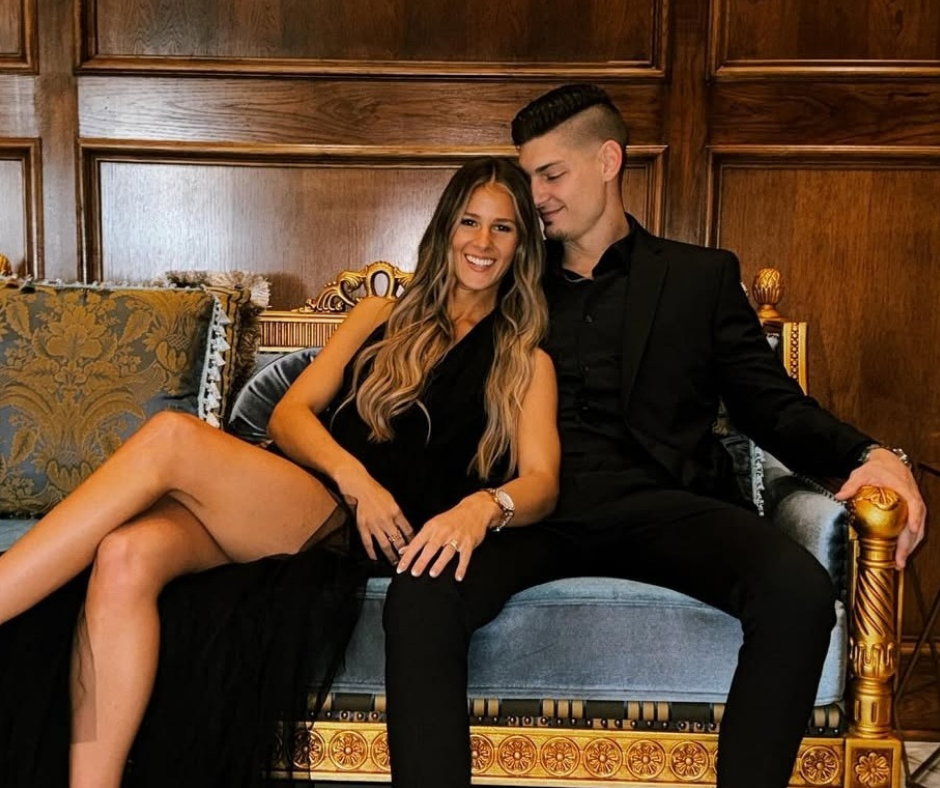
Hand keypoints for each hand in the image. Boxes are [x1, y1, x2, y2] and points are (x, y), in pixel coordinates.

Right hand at [334, 464, 412, 564]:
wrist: (359, 485)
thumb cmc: (375, 490)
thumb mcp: (391, 499)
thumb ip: (397, 513)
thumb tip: (402, 525)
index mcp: (396, 512)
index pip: (408, 530)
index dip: (412, 540)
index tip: (415, 547)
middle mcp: (387, 520)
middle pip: (398, 540)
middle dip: (403, 552)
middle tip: (407, 561)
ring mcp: (374, 525)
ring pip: (385, 544)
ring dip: (390, 555)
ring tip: (394, 564)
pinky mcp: (363, 526)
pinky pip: (368, 542)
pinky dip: (371, 552)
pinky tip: (374, 558)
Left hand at [396, 492, 495, 580]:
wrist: (474, 509)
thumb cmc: (452, 518)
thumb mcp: (433, 525)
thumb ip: (419, 539)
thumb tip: (403, 551)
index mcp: (432, 527)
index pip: (417, 543)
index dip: (408, 556)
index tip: (401, 568)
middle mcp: (443, 532)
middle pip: (431, 548)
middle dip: (422, 561)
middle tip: (414, 572)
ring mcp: (457, 537)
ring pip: (447, 552)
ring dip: (440, 563)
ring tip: (432, 573)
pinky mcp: (469, 542)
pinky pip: (465, 556)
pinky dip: (462, 567)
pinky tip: (458, 577)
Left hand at [835, 449, 926, 568]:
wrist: (889, 462)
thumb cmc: (877, 467)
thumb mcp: (862, 473)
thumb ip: (851, 484)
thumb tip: (839, 495)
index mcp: (904, 489)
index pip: (914, 503)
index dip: (914, 517)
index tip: (912, 529)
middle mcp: (914, 498)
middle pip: (917, 523)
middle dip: (910, 542)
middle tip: (900, 559)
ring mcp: (915, 505)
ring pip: (918, 528)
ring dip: (911, 546)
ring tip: (901, 562)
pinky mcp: (913, 510)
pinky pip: (914, 527)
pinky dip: (910, 540)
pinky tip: (902, 552)